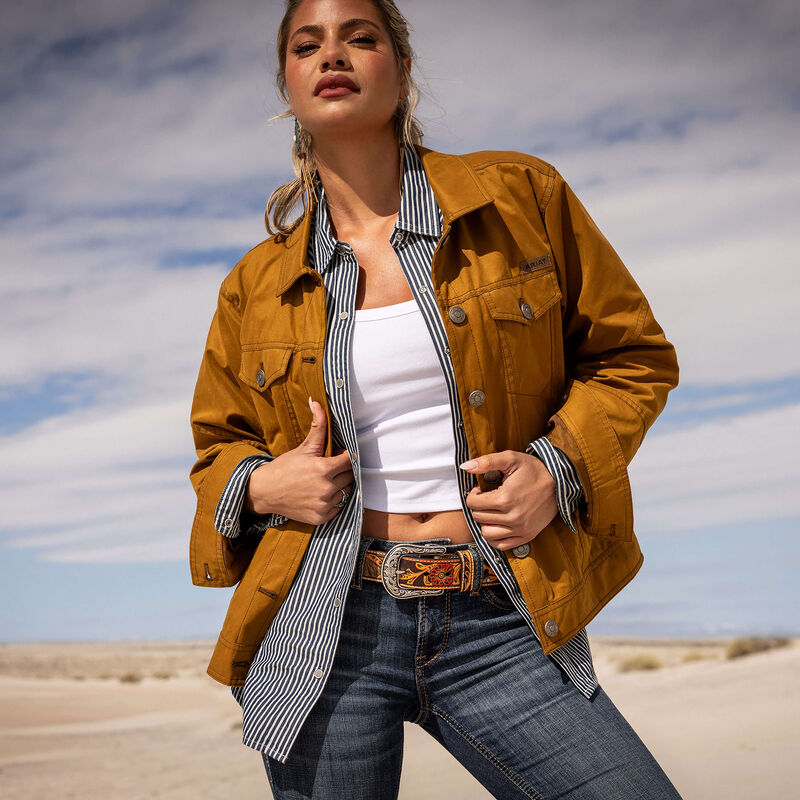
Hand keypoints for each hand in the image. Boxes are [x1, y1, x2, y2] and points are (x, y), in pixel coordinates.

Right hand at [245, 397, 354, 524]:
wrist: (264, 492)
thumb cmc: (284, 467)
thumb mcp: (303, 447)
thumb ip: (317, 426)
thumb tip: (317, 402)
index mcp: (323, 469)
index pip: (350, 461)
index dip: (346, 457)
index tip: (339, 456)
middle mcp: (326, 489)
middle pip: (349, 477)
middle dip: (342, 471)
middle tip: (328, 468)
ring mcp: (324, 505)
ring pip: (345, 492)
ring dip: (338, 486)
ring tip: (323, 481)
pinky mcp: (321, 518)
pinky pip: (338, 508)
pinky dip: (333, 501)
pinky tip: (319, 494)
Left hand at [459, 451, 557, 550]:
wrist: (559, 482)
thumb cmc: (533, 469)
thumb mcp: (511, 459)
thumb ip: (487, 462)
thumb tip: (465, 467)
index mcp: (505, 499)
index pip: (472, 503)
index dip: (474, 494)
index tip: (483, 489)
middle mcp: (512, 517)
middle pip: (478, 517)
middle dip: (479, 506)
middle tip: (488, 498)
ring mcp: (520, 529)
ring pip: (486, 533)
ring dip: (485, 522)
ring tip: (493, 511)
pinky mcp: (527, 536)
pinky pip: (501, 545)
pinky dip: (495, 537)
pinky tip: (498, 524)